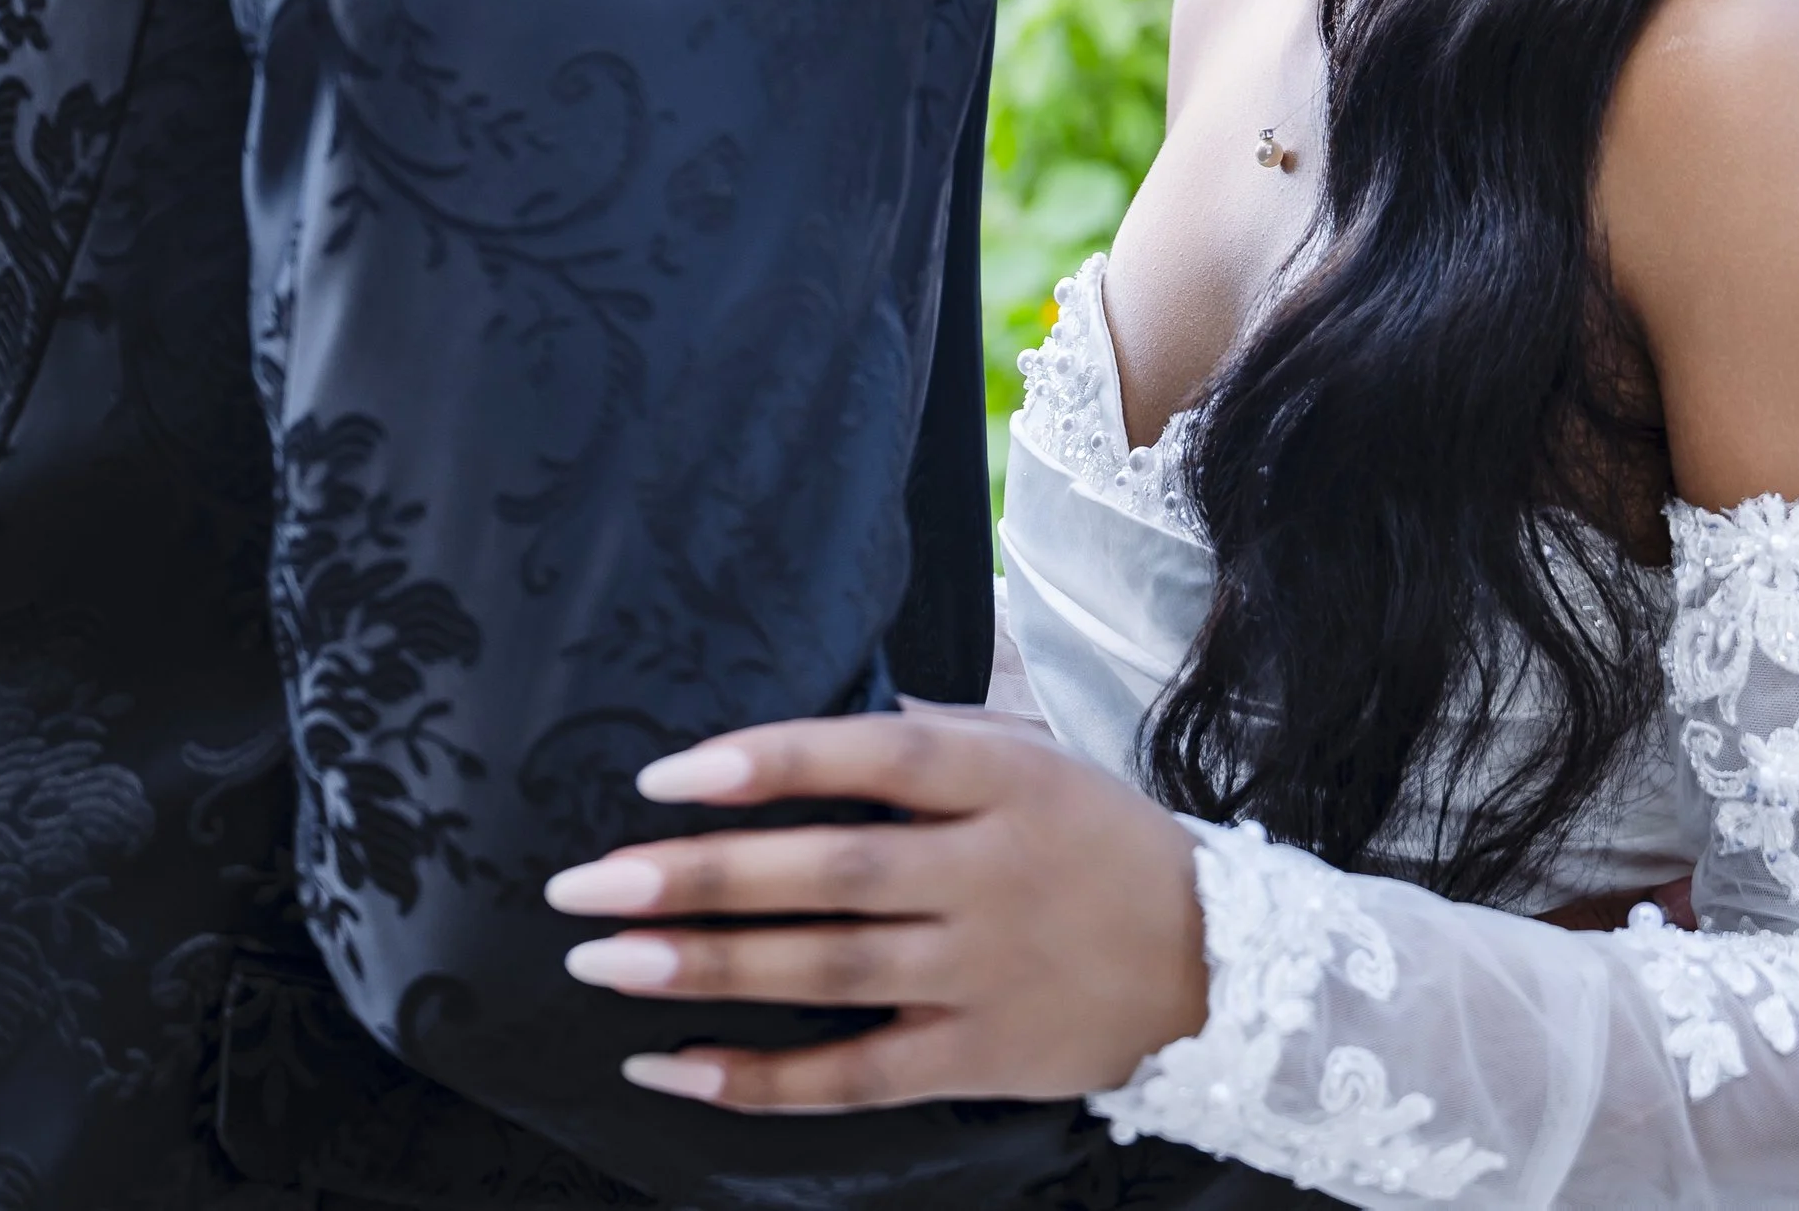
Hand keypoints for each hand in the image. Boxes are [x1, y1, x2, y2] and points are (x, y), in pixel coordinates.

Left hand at [542, 707, 1208, 1112]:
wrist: (1212, 961)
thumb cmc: (1095, 837)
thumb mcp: (1033, 754)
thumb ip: (931, 737)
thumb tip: (808, 720)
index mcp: (1005, 779)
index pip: (876, 757)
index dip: (771, 761)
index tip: (664, 775)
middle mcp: (991, 872)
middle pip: (830, 871)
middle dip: (699, 876)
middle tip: (586, 884)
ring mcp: (983, 973)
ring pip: (826, 972)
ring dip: (705, 970)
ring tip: (600, 964)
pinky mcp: (978, 1059)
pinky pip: (851, 1078)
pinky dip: (756, 1080)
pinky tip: (671, 1067)